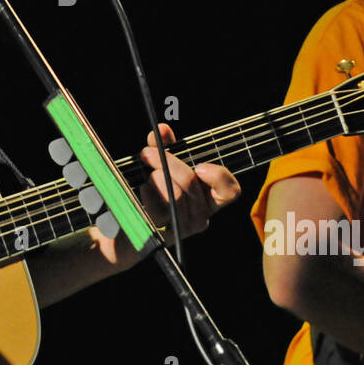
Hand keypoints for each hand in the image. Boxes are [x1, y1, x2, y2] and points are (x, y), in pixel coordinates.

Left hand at [138, 123, 240, 243]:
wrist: (133, 222)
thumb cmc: (155, 189)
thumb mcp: (162, 164)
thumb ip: (165, 145)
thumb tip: (162, 130)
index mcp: (210, 197)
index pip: (230, 191)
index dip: (219, 177)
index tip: (200, 166)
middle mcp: (201, 215)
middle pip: (192, 184)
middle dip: (169, 163)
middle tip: (148, 152)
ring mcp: (184, 227)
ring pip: (176, 196)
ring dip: (157, 177)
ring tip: (147, 172)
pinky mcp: (164, 234)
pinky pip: (159, 210)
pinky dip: (149, 193)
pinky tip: (143, 188)